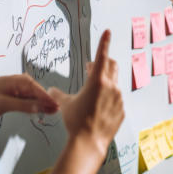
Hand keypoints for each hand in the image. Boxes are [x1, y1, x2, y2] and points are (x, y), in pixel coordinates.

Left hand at [0, 74, 58, 121]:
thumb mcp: (4, 103)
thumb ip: (22, 105)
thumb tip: (38, 107)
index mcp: (13, 80)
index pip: (33, 87)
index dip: (44, 96)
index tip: (53, 103)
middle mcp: (15, 83)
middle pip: (35, 91)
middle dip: (45, 99)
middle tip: (56, 108)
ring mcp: (15, 90)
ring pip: (32, 96)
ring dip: (42, 103)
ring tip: (53, 110)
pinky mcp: (14, 97)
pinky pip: (27, 100)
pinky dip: (35, 105)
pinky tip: (43, 109)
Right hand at [47, 30, 123, 152]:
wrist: (89, 142)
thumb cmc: (77, 121)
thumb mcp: (66, 104)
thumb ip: (58, 94)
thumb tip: (50, 90)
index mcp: (98, 81)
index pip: (102, 56)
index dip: (104, 42)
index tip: (108, 31)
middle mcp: (111, 87)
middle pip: (112, 66)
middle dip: (103, 62)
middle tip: (92, 67)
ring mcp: (119, 99)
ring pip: (114, 84)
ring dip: (105, 83)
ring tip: (93, 93)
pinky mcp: (122, 110)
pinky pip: (116, 99)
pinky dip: (108, 99)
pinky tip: (98, 108)